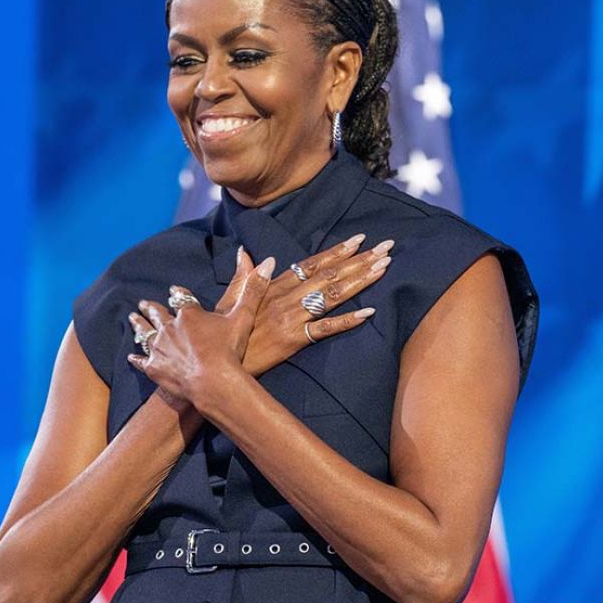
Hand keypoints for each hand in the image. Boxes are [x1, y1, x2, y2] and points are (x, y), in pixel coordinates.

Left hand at [126, 256, 274, 410]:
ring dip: (138, 325)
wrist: (213, 382)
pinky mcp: (154, 368)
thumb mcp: (244, 317)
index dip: (178, 294)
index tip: (173, 290)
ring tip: (132, 318)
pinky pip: (141, 361)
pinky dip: (136, 358)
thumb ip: (254, 289)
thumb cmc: (229, 349)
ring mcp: (159, 348)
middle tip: (143, 303)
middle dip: (152, 308)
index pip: (181, 299)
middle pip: (158, 314)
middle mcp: (170, 327)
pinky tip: (131, 356)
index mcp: (189, 314)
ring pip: (145, 333)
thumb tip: (269, 261)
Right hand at [222, 234, 393, 375]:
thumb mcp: (231, 300)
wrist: (216, 363)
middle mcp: (287, 298)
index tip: (360, 239)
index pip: (312, 263)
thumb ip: (243, 275)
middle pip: (330, 275)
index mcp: (274, 286)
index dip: (337, 251)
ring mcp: (292, 318)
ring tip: (384, 268)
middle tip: (386, 247)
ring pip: (332, 296)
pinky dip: (348, 321)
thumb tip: (245, 253)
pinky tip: (370, 313)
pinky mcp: (294, 340)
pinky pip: (325, 329)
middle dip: (360, 260)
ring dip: (360, 281)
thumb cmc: (224, 332)